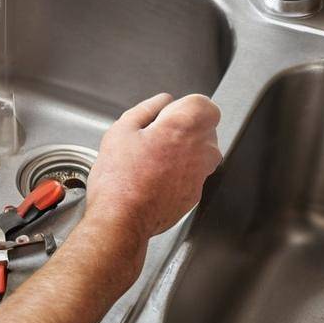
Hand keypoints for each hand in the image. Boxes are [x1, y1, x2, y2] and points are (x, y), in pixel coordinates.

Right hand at [82, 93, 221, 241]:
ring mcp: (200, 175)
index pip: (204, 104)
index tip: (165, 117)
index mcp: (184, 126)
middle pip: (203, 129)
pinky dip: (176, 176)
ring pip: (199, 154)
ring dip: (181, 153)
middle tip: (152, 140)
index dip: (182, 107)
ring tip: (150, 163)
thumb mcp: (121, 130)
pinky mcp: (194, 195)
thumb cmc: (119, 179)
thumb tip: (161, 102)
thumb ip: (146, 109)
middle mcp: (201, 150)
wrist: (122, 220)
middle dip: (183, 130)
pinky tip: (151, 180)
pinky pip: (190, 176)